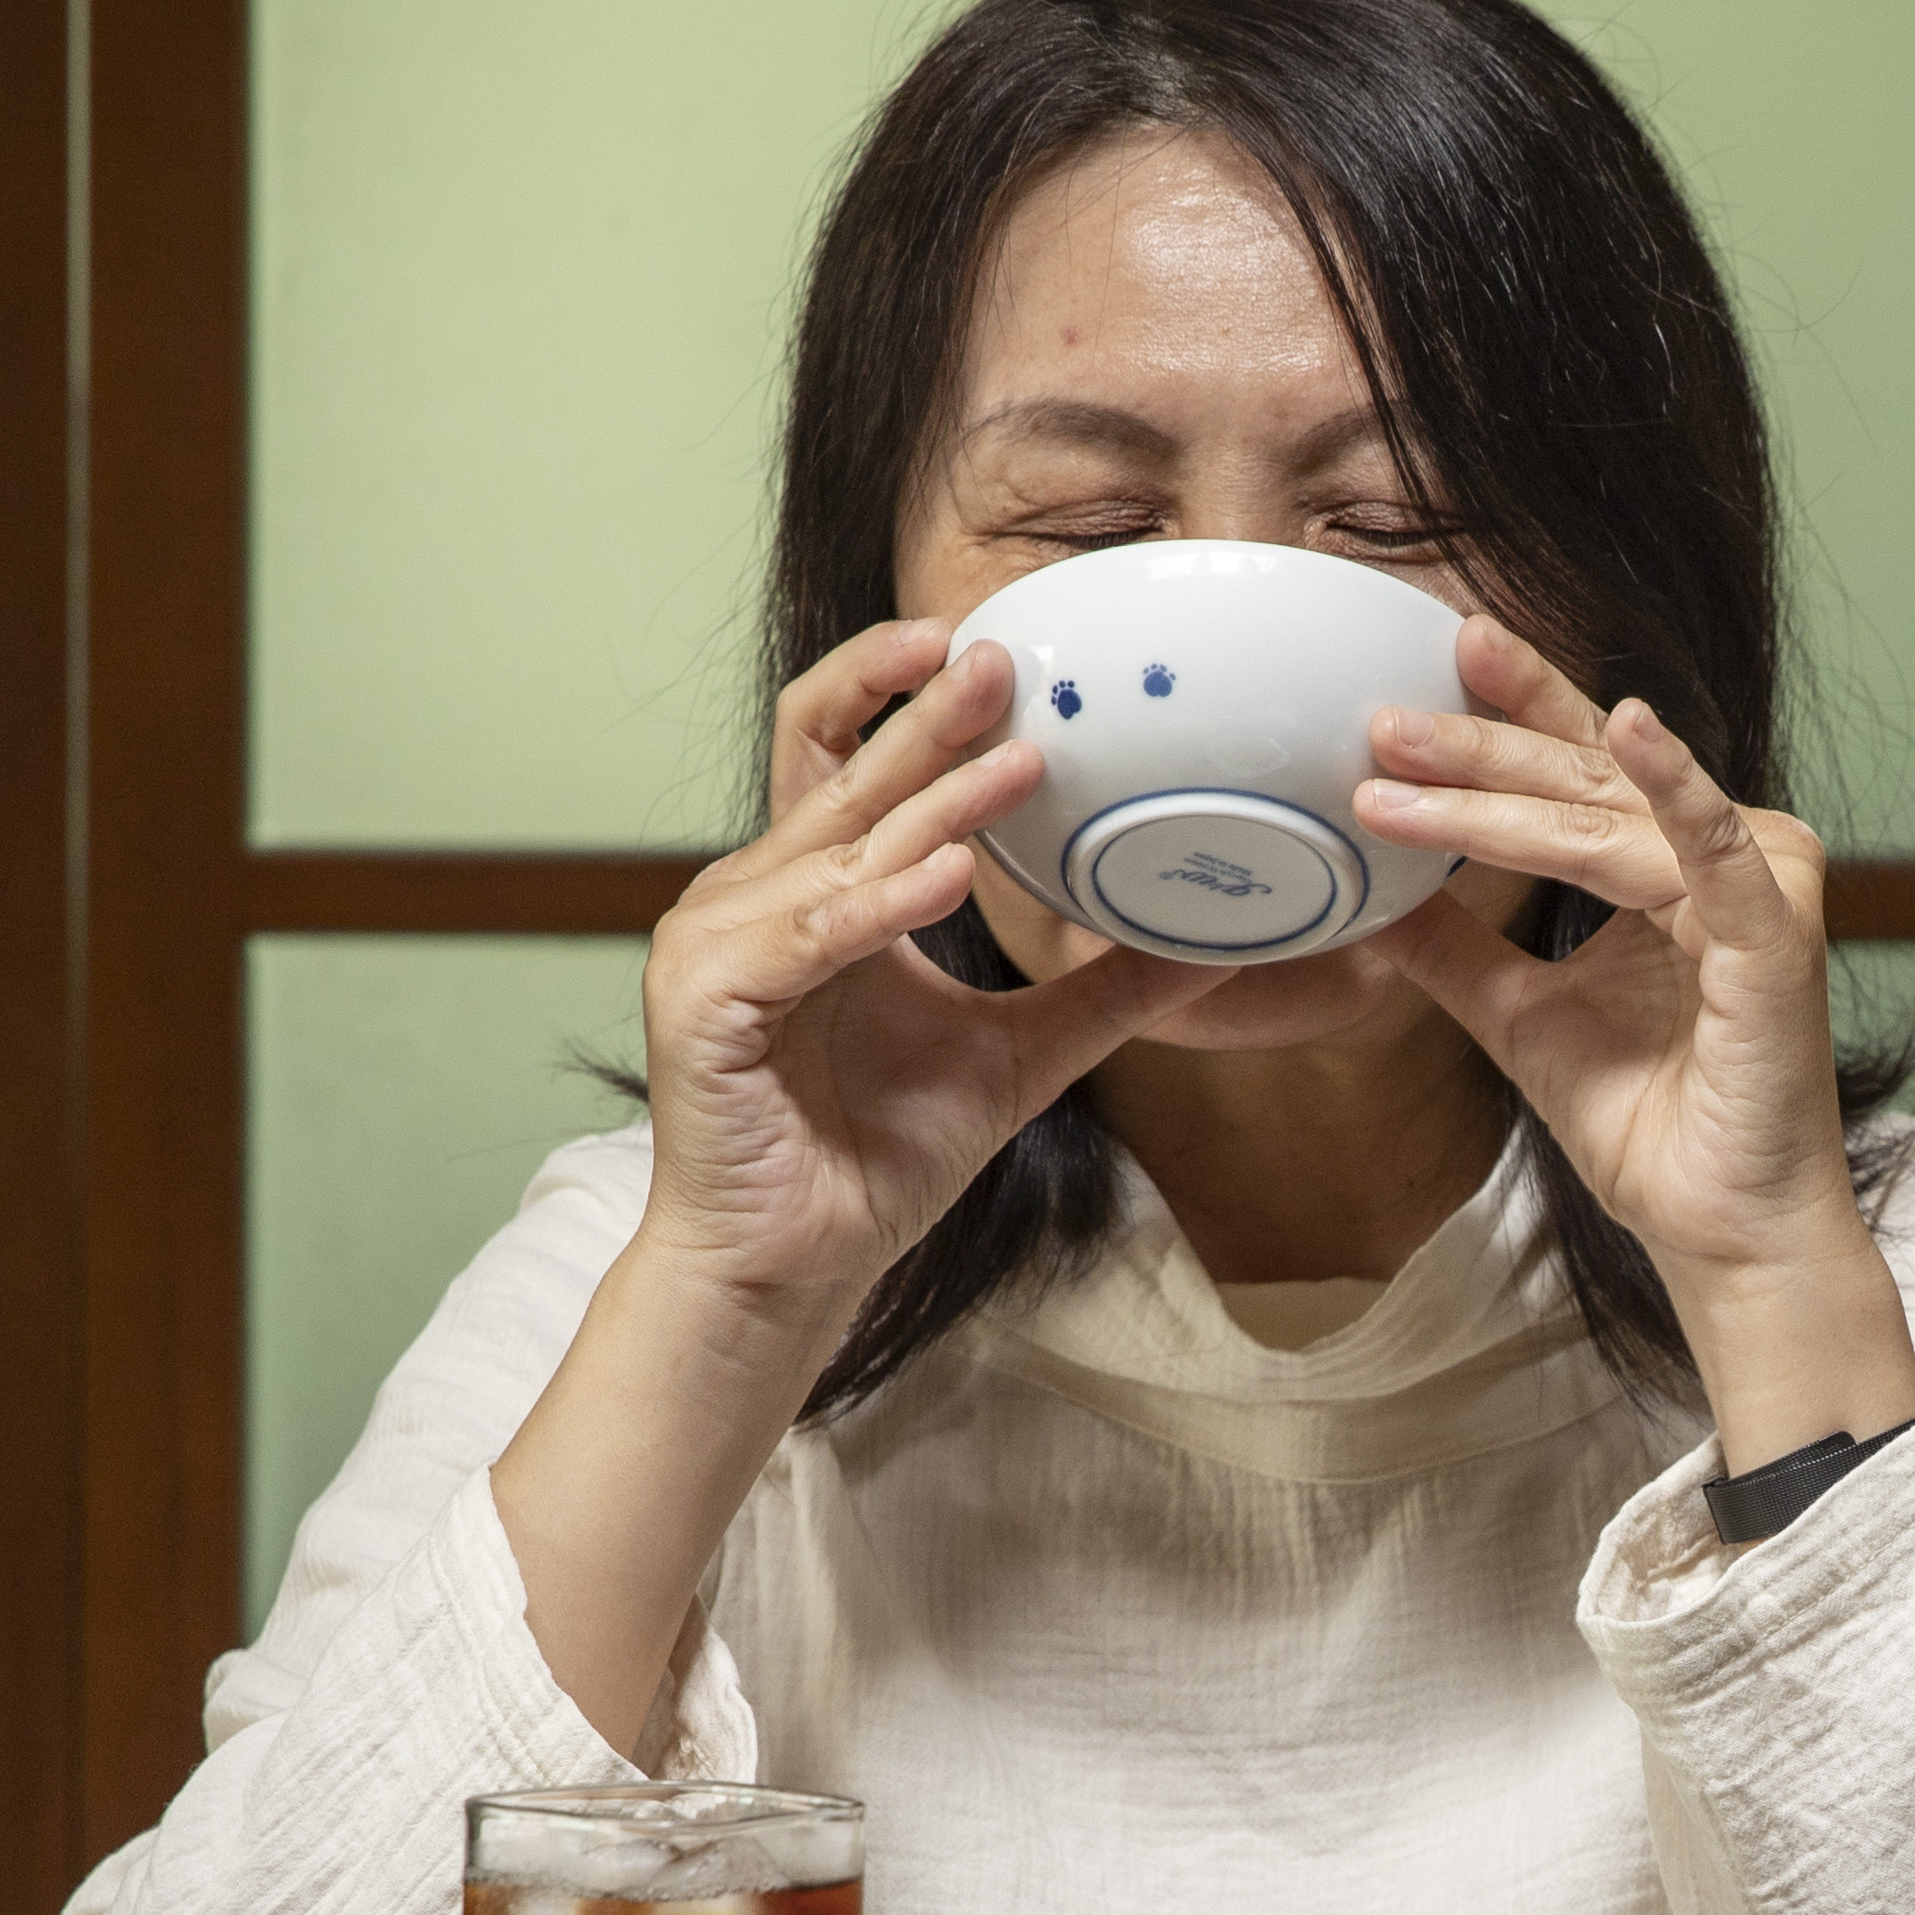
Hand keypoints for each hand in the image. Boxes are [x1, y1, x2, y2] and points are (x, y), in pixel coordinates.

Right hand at [624, 620, 1170, 1323]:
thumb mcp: (1018, 1058)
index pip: (840, 753)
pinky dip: (876, 904)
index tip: (988, 647)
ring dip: (928, 806)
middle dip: (927, 715)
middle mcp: (752, 896)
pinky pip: (804, 937)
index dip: (895, 690)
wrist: (793, 1267)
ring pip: (835, 850)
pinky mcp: (701, 1000)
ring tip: (1016, 767)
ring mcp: (715, 940)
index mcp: (811, 890)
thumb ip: (1102, 997)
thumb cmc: (872, 1160)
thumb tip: (1213, 954)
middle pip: (844, 778)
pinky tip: (947, 874)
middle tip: (1006, 661)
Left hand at [1354, 615, 1914, 1468]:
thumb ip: (1456, 950)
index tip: (1414, 673)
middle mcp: (1720, 853)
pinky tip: (1634, 724)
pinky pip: (1714, 846)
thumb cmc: (1650, 1127)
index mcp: (1667, 862)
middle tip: (1381, 717)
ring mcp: (1756, 883)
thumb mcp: (1518, 1018)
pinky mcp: (1779, 930)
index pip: (1573, 769)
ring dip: (1502, 792)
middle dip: (1474, 746)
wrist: (1718, 1227)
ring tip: (1407, 761)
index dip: (1500, 717)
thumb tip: (1371, 896)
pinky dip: (1676, 785)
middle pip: (1581, 778)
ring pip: (1609, 819)